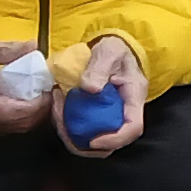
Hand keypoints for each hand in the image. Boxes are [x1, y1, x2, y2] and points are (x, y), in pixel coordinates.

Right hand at [0, 40, 52, 136]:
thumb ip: (8, 50)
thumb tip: (33, 46)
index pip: (16, 112)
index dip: (38, 104)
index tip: (49, 88)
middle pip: (20, 124)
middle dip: (40, 110)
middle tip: (50, 91)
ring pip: (16, 129)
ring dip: (33, 115)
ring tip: (42, 96)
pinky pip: (8, 129)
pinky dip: (22, 119)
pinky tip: (28, 104)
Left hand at [56, 31, 148, 156]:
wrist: (109, 47)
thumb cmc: (113, 48)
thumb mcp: (108, 51)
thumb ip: (99, 67)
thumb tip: (90, 88)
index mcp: (133, 97)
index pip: (133, 129)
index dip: (114, 140)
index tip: (92, 139)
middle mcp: (125, 111)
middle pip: (112, 143)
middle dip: (84, 142)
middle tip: (62, 123)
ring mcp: (111, 116)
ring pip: (95, 141)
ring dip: (71, 135)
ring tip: (57, 112)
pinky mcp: (97, 116)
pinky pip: (84, 130)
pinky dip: (68, 126)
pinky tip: (58, 109)